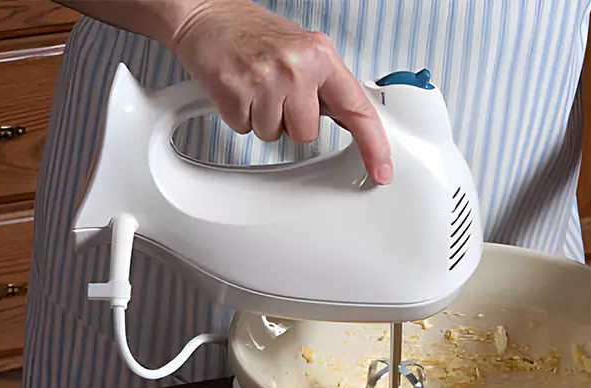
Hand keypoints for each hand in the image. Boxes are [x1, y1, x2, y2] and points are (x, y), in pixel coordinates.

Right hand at [169, 0, 392, 182]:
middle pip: (306, 133)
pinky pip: (246, 129)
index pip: (357, 108)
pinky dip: (240, 116)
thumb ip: (326, 84)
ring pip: (275, 135)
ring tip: (255, 88)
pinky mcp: (235, 94)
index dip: (373, 144)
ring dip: (263, 119)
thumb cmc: (255, 34)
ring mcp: (266, 81)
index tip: (381, 169)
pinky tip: (238, 90)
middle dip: (290, 121)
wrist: (208, 16)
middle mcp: (297, 67)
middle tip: (276, 92)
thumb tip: (351, 118)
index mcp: (321, 55)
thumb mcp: (303, 50)